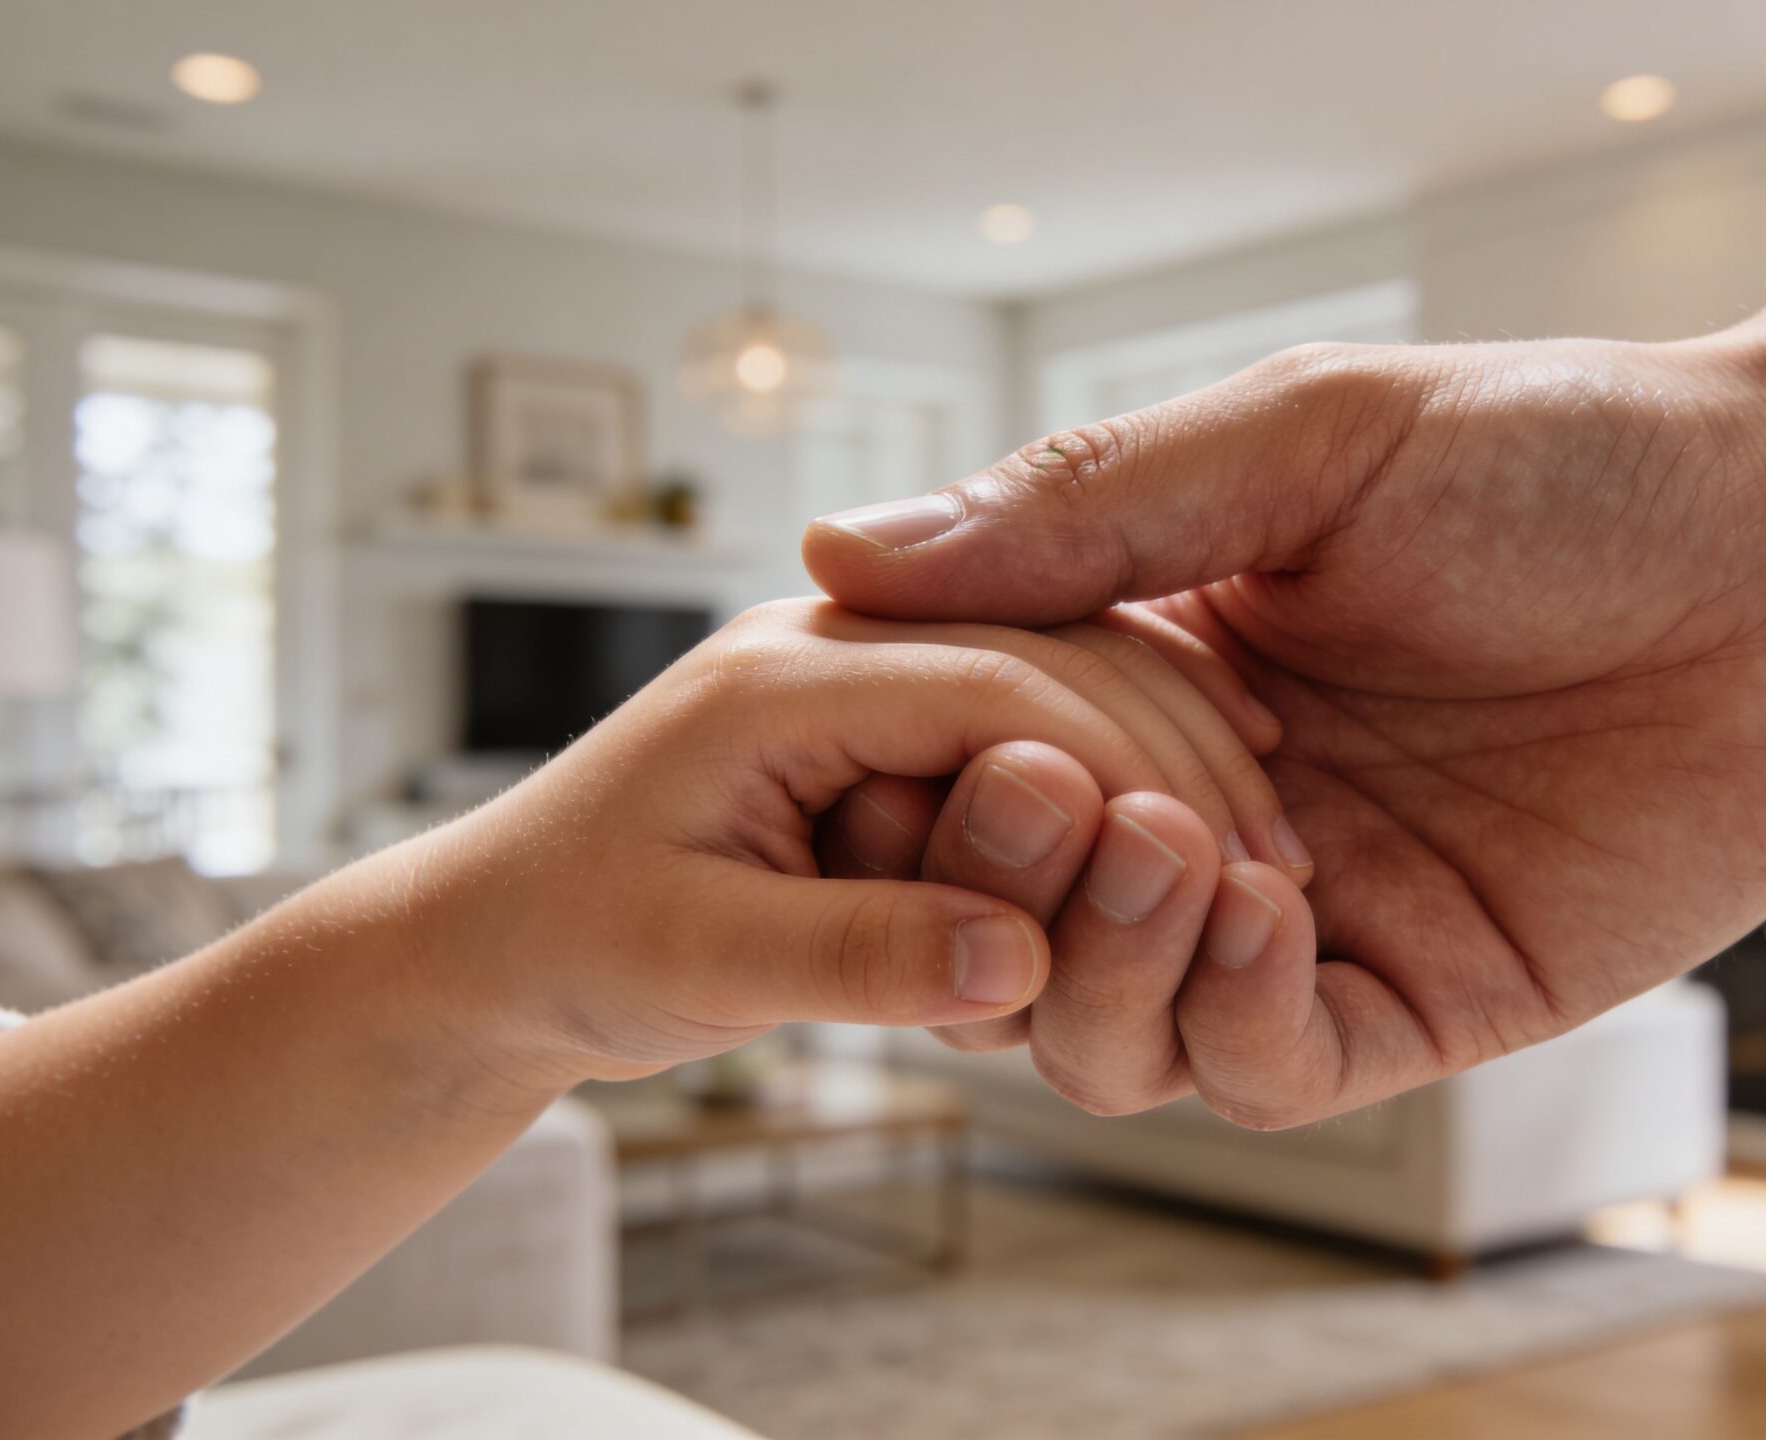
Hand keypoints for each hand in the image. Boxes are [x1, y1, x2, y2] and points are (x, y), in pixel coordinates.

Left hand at [405, 598, 1301, 1084]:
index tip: (1232, 866)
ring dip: (1170, 753)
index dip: (1133, 773)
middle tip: (1278, 863)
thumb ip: (848, 955)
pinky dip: (1121, 769)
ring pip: (1065, 676)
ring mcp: (872, 678)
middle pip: (1059, 658)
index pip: (1006, 685)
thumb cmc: (560, 938)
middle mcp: (841, 646)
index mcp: (786, 671)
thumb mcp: (690, 959)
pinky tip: (1184, 835)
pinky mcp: (895, 724)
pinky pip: (1036, 721)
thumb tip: (1007, 972)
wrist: (487, 939)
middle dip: (1179, 753)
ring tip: (1259, 853)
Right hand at [803, 336, 1765, 1125]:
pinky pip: (1267, 1069)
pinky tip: (1268, 903)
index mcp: (1158, 663)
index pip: (964, 759)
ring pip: (1111, 1031)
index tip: (906, 732)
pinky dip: (1231, 1011)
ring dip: (1099, 960)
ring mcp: (1311, 912)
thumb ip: (1088, 506)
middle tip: (1035, 797)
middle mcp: (1212, 801)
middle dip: (992, 884)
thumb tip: (838, 554)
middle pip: (1011, 924)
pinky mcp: (1419, 998)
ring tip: (1163, 842)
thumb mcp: (1308, 439)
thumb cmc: (1574, 457)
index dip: (915, 765)